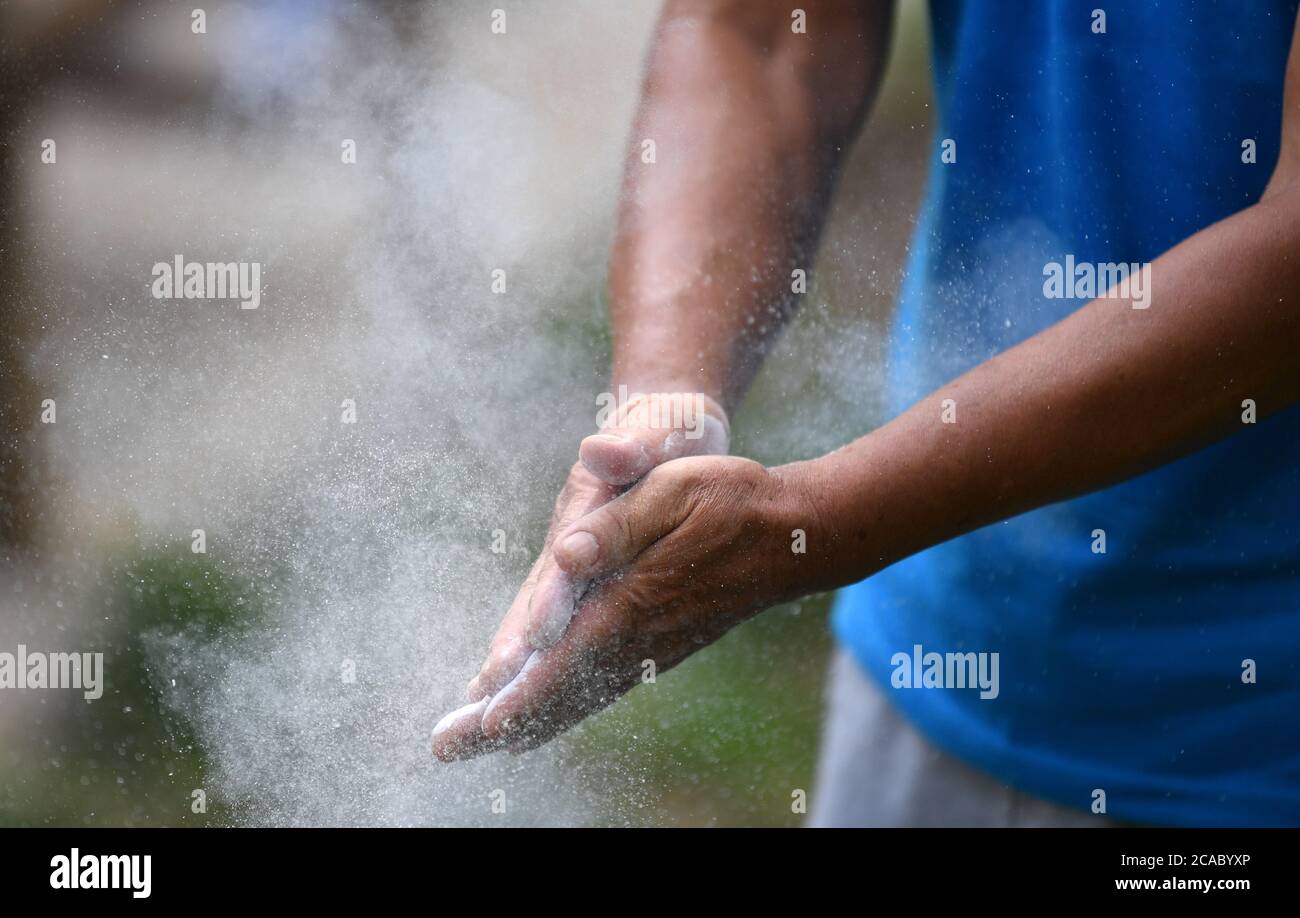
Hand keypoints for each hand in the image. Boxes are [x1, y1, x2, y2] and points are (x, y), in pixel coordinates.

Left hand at [432, 452, 815, 757]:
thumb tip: (567, 553)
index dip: (520, 691)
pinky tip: (548, 711)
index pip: (564, 657)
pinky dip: (565, 704)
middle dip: (502, 720)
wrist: (794, 536)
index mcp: (632, 599)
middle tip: (448, 748)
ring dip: (527, 718)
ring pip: (580, 695)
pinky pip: (603, 687)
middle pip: (561, 691)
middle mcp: (638, 636)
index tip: (480, 724)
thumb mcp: (674, 490)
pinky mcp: (662, 646)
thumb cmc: (731, 501)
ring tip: (481, 740)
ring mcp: (653, 648)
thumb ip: (617, 526)